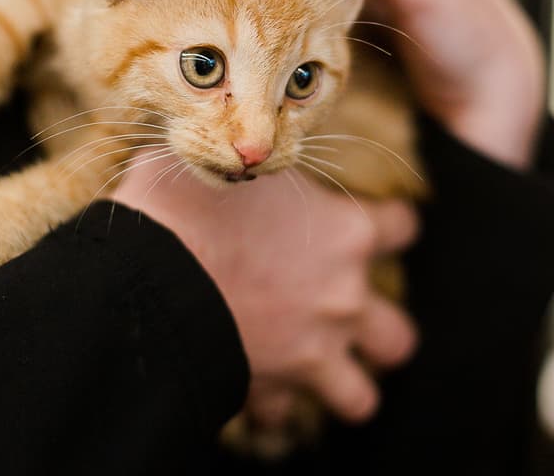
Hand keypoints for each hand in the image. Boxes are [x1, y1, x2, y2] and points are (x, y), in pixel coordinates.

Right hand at [111, 155, 418, 422]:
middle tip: (345, 317)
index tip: (375, 226)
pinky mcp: (276, 387)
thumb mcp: (220, 158)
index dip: (390, 227)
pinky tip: (252, 393)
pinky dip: (270, 407)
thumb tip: (221, 137)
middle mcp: (344, 296)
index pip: (401, 228)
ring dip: (342, 386)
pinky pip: (283, 415)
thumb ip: (239, 157)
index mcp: (345, 231)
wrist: (151, 273)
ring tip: (318, 375)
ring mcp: (315, 349)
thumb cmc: (185, 204)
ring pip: (360, 396)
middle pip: (397, 335)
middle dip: (378, 332)